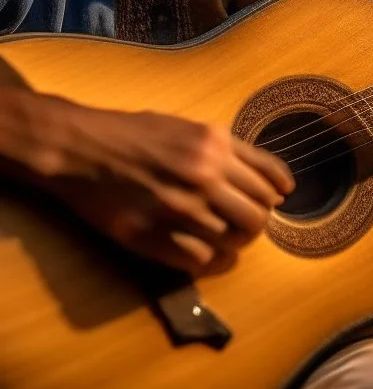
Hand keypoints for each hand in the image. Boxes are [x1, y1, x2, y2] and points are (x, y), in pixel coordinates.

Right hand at [0, 90, 293, 274]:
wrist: (79, 148)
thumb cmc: (131, 133)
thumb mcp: (185, 125)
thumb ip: (226, 148)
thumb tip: (268, 178)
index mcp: (214, 142)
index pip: (269, 178)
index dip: (276, 193)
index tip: (277, 200)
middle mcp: (204, 174)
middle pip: (258, 214)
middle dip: (257, 221)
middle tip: (245, 222)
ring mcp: (180, 208)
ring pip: (235, 240)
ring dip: (236, 244)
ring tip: (227, 240)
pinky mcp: (155, 236)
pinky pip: (204, 260)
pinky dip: (214, 262)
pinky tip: (211, 256)